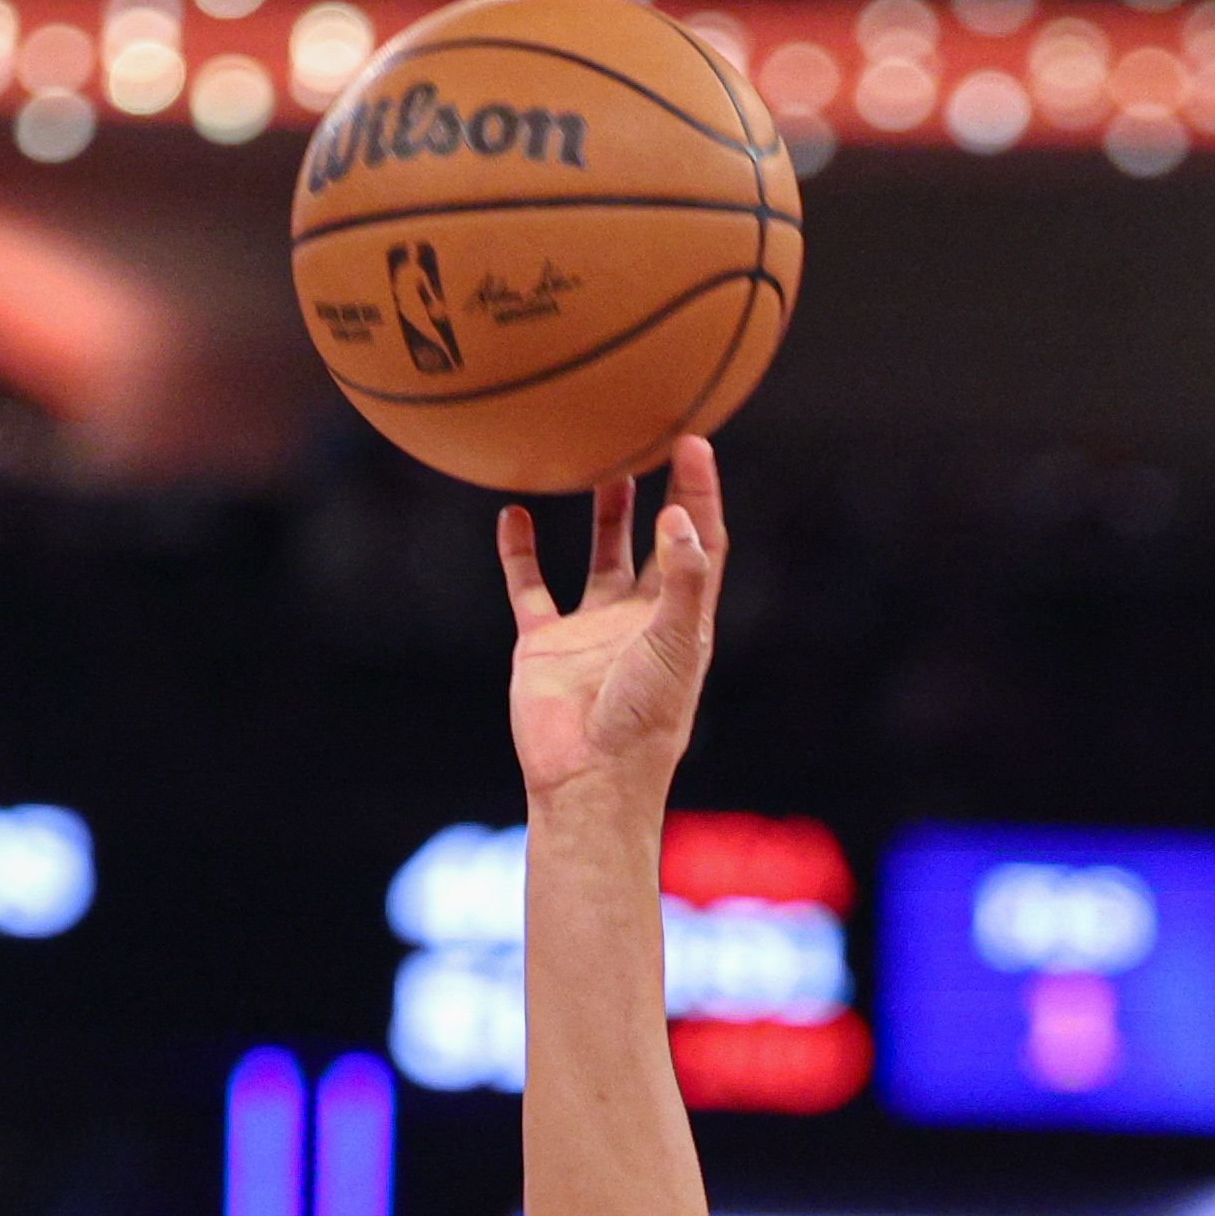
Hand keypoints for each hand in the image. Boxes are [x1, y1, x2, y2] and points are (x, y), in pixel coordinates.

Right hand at [499, 439, 725, 810]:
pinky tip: (514, 512)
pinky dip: (519, 553)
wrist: (587, 779)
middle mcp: (639, 621)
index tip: (693, 441)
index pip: (701, 544)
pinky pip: (530, 588)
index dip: (700, 494)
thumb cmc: (642, 722)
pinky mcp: (545, 646)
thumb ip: (683, 581)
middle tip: (654, 435)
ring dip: (605, 515)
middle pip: (658, 544)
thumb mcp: (674, 646)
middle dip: (661, 492)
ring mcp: (591, 632)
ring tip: (602, 460)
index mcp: (682, 622)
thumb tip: (677, 515)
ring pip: (601, 558)